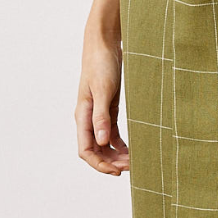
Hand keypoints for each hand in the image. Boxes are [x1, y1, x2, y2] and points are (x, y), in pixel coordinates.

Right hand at [75, 0, 129, 175]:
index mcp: (82, 116)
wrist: (103, 45)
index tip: (117, 171)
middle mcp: (88, 119)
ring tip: (135, 162)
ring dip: (117, 155)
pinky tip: (133, 150)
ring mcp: (98, 115)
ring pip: (105, 144)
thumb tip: (103, 142)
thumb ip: (102, 117)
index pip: (86, 150)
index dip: (99, 164)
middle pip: (96, 150)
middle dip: (111, 162)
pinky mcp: (108, 109)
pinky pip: (113, 134)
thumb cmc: (100, 65)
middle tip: (132, 168)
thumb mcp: (103, 91)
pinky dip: (121, 144)